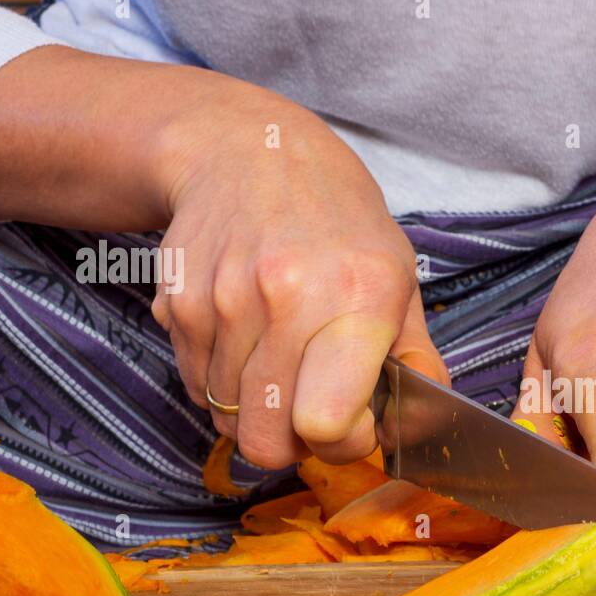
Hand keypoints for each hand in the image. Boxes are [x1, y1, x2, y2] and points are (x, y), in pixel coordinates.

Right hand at [151, 96, 446, 467]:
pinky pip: (198, 389)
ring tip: (282, 361)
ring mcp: (224, 302)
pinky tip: (248, 340)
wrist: (249, 152)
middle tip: (314, 408)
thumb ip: (416, 360)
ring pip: (228, 420)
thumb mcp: (399, 279)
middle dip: (294, 443)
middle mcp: (286, 298)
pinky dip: (224, 384)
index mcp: (358, 296)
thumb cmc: (339, 223)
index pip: (326, 423)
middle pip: (267, 441)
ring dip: (257, 411)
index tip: (356, 424)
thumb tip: (417, 429)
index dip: (344, 444)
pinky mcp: (178, 306)